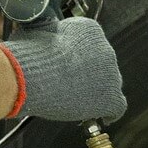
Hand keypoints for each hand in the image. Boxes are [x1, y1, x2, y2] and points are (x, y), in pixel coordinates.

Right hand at [3, 16, 126, 122]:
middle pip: (102, 63)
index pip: (92, 43)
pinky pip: (117, 106)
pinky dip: (110, 112)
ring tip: (79, 98)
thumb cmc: (30, 55)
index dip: (80, 56)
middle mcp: (105, 49)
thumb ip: (52, 34)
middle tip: (71, 82)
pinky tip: (104, 116)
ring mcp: (110, 74)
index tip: (70, 64)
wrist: (30, 75)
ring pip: (110, 83)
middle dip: (88, 73)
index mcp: (90, 30)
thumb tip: (47, 38)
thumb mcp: (39, 32)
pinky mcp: (110, 97)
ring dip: (97, 90)